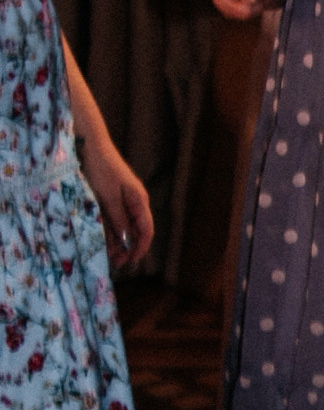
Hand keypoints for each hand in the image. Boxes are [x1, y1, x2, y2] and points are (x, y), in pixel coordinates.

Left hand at [84, 144, 153, 271]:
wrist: (90, 146)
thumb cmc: (102, 168)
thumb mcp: (109, 197)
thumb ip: (118, 219)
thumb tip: (127, 241)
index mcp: (139, 200)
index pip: (146, 229)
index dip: (141, 247)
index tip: (132, 262)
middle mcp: (133, 202)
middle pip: (135, 231)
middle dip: (128, 248)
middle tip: (117, 263)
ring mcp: (122, 200)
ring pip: (123, 227)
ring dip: (117, 242)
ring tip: (108, 256)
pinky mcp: (110, 199)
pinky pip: (112, 220)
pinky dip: (109, 232)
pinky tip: (103, 242)